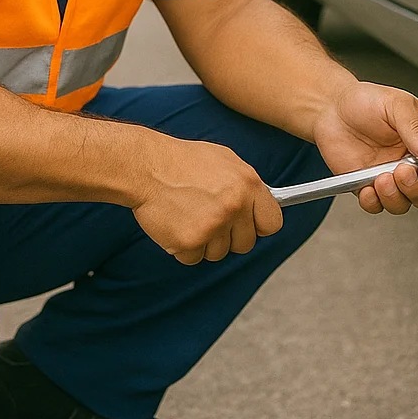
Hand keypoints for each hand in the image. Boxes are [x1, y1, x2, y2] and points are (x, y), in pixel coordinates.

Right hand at [131, 135, 282, 264]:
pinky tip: (175, 223)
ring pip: (219, 253)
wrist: (145, 165)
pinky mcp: (190, 241)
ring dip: (204, 241)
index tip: (247, 224)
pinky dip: (183, 247)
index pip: (272, 223)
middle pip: (245, 244)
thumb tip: (260, 205)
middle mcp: (235, 206)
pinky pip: (194, 258)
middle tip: (207, 215)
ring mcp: (213, 225)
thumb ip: (246, 185)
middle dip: (229, 236)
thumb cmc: (182, 161)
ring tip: (188, 214)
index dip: (258, 225)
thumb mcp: (224, 160)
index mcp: (248, 184)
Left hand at [311, 80, 417, 214]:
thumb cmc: (365, 101)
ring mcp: (387, 177)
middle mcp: (407, 164)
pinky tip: (367, 187)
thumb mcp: (396, 104)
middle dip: (417, 190)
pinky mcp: (365, 185)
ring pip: (403, 204)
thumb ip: (416, 128)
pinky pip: (375, 205)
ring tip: (381, 178)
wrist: (330, 107)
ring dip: (395, 197)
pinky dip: (373, 202)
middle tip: (401, 172)